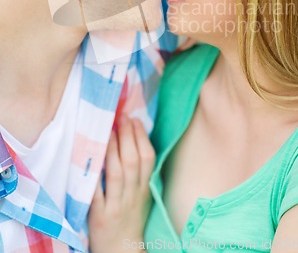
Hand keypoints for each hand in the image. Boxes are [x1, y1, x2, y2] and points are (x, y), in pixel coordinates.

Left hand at [88, 114, 154, 252]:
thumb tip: (132, 139)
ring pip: (117, 174)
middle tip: (122, 117)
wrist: (122, 251)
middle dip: (127, 136)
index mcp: (144, 189)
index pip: (148, 159)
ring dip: (113, 149)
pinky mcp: (99, 216)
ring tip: (109, 130)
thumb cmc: (130, 218)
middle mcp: (133, 196)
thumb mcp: (141, 196)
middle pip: (132, 162)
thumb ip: (138, 173)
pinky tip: (92, 158)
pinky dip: (95, 176)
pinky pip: (97, 193)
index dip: (142, 137)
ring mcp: (116, 206)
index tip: (135, 119)